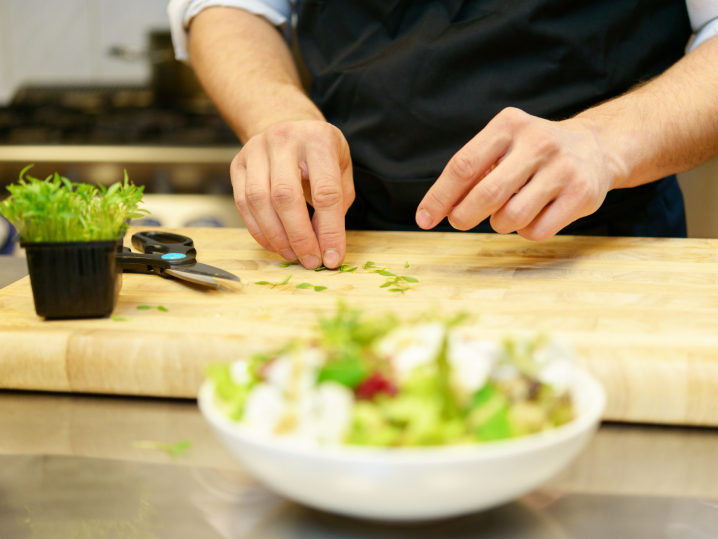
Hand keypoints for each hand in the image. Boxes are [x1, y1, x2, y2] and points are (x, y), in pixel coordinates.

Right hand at [231, 120, 354, 268]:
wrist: (286, 124)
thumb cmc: (319, 153)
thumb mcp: (340, 170)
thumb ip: (336, 206)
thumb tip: (325, 246)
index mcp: (318, 140)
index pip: (326, 191)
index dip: (330, 230)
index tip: (333, 257)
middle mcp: (283, 140)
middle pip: (285, 196)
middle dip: (299, 236)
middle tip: (310, 261)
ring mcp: (255, 150)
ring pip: (259, 201)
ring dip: (276, 237)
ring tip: (292, 255)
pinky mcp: (238, 164)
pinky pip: (243, 204)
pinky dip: (258, 230)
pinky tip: (275, 243)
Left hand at [416, 108, 625, 239]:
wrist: (596, 148)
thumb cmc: (533, 152)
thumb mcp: (503, 145)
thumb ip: (472, 171)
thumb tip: (436, 209)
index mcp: (508, 125)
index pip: (463, 166)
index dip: (439, 197)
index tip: (424, 219)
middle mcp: (537, 143)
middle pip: (486, 194)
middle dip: (464, 216)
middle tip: (460, 221)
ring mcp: (562, 169)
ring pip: (510, 218)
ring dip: (499, 224)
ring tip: (507, 211)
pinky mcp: (581, 195)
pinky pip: (537, 231)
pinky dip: (526, 232)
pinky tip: (534, 216)